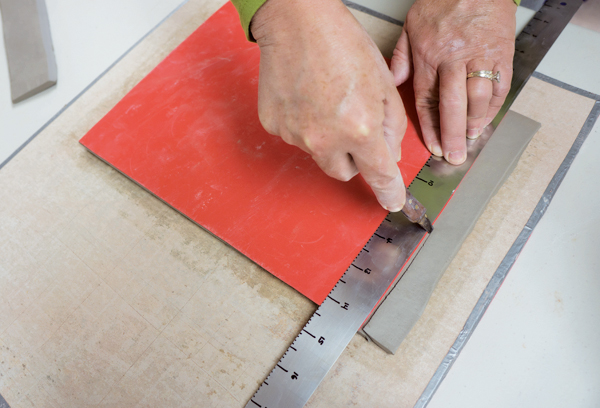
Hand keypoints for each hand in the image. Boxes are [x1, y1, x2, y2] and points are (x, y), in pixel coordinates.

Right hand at [251, 0, 407, 210]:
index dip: (388, 191)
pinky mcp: (274, 126)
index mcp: (359, 129)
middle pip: (344, 172)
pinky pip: (296, 138)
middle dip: (354, 158)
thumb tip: (388, 154)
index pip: (378, 174)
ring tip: (326, 100)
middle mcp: (325, 139)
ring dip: (327, 138)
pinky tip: (306, 98)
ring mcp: (295, 135)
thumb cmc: (343, 44)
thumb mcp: (383, 83)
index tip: (392, 201)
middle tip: (353, 126)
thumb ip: (392, 126)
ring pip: (318, 153)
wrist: (298, 22)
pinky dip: (304, 125)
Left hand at [391, 0, 516, 164]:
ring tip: (469, 140)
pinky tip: (485, 120)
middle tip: (454, 156)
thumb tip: (392, 83)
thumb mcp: (411, 26)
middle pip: (453, 106)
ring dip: (473, 124)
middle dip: (452, 136)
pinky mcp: (502, 55)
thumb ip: (401, 57)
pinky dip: (493, 108)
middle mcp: (454, 61)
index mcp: (430, 57)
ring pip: (477, 100)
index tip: (432, 146)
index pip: (427, 101)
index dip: (430, 127)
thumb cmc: (443, 2)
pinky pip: (499, 88)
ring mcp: (480, 59)